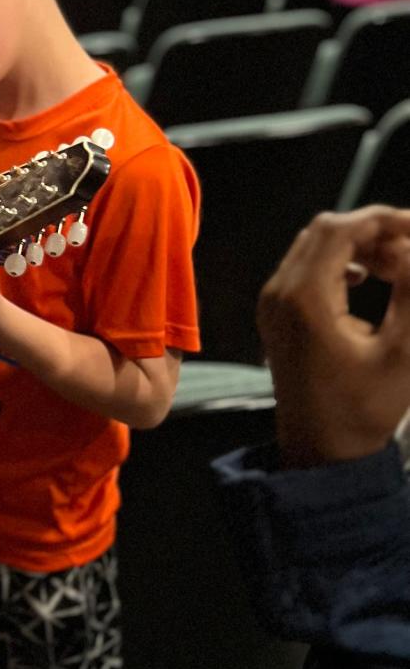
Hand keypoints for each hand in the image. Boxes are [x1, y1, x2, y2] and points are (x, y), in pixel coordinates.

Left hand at [258, 206, 409, 467]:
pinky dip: (340, 262)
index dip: (382, 219)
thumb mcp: (403, 352)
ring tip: (399, 267)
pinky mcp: (275, 312)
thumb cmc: (363, 409)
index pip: (339, 230)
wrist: (320, 449)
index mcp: (305, 299)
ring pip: (314, 245)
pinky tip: (369, 279)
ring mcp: (272, 302)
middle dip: (372, 229)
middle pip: (324, 231)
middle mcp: (279, 293)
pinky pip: (305, 267)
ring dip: (358, 245)